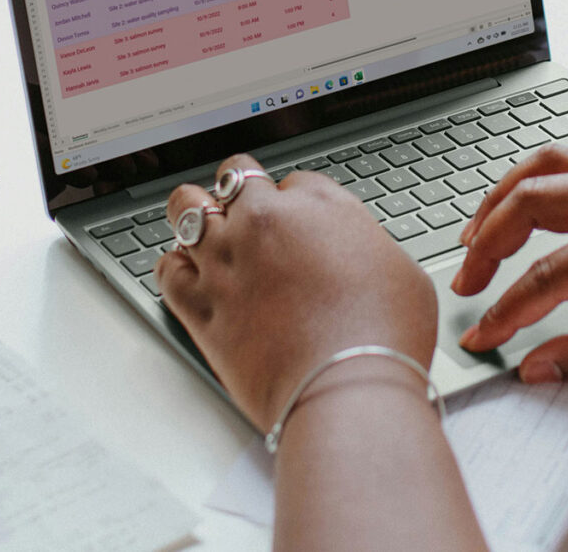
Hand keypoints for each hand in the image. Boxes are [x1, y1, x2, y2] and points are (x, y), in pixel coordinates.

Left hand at [156, 154, 440, 428]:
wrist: (347, 391)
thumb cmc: (385, 337)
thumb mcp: (401, 271)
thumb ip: (366, 247)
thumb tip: (355, 252)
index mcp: (319, 205)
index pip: (294, 181)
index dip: (295, 203)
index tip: (298, 224)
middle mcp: (265, 221)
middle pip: (235, 176)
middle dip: (240, 191)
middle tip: (245, 212)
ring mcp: (226, 260)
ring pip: (186, 207)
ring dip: (194, 213)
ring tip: (201, 226)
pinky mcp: (200, 305)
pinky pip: (166, 269)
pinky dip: (174, 268)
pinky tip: (186, 274)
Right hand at [451, 145, 567, 384]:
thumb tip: (536, 366)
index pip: (554, 272)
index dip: (509, 308)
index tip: (481, 337)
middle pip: (538, 199)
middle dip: (490, 242)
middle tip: (466, 286)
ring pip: (554, 164)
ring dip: (506, 196)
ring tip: (475, 237)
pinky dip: (541, 181)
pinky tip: (524, 206)